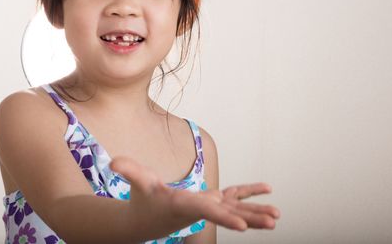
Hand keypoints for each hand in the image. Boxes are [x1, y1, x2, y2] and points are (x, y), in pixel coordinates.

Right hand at [110, 157, 279, 235]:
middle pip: (229, 215)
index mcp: (186, 205)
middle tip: (274, 222)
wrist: (146, 220)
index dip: (225, 218)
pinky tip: (266, 190)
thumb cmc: (143, 200)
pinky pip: (233, 198)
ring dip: (256, 212)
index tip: (244, 227)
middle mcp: (201, 209)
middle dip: (251, 219)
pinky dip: (249, 194)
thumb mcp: (138, 184)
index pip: (207, 212)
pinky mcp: (211, 202)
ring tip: (277, 216)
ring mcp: (208, 206)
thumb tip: (114, 162)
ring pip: (236, 209)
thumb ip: (130, 172)